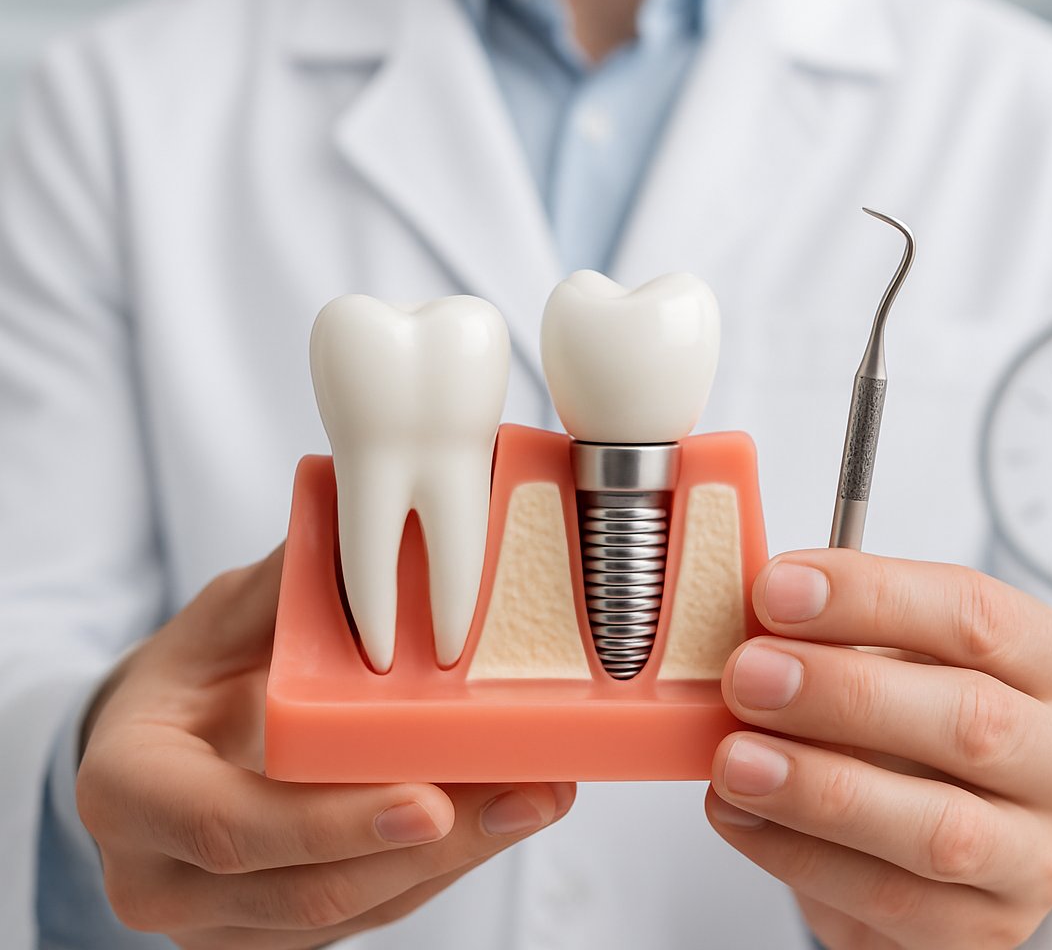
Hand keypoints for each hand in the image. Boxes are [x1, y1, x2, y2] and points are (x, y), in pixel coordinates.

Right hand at [76, 545, 574, 949]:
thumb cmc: (191, 679)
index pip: (229, 826)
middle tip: (527, 794)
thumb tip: (369, 527)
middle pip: (310, 886)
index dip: (330, 824)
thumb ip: (284, 589)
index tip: (429, 802)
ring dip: (460, 859)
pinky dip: (446, 865)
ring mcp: (218, 924)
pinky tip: (507, 814)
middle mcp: (159, 878)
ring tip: (541, 795)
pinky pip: (375, 911)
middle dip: (434, 847)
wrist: (155, 753)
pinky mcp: (276, 936)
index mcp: (128, 792)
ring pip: (356, 908)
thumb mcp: (216, 622)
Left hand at [706, 551, 1051, 949]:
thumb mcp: (900, 661)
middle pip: (970, 717)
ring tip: (736, 759)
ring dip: (821, 788)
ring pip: (939, 828)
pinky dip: (802, 857)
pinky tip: (743, 817)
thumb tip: (755, 620)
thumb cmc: (921, 729)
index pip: (977, 614)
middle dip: (843, 692)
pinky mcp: (994, 931)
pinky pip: (893, 899)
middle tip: (750, 674)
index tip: (779, 590)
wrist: (950, 845)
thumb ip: (844, 637)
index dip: (872, 597)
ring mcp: (1044, 855)